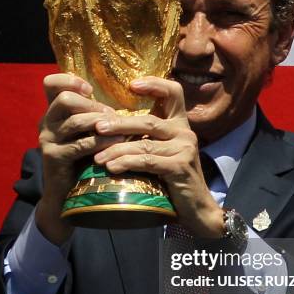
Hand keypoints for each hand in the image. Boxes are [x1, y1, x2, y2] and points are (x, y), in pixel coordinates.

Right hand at [36, 73, 123, 243]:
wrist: (67, 195)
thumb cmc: (84, 160)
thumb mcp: (87, 133)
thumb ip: (94, 115)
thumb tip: (122, 100)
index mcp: (53, 113)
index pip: (51, 83)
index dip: (70, 80)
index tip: (90, 89)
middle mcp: (46, 123)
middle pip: (65, 99)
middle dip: (93, 105)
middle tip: (112, 115)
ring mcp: (48, 140)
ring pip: (76, 121)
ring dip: (102, 123)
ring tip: (121, 128)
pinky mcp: (55, 157)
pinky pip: (81, 145)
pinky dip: (102, 142)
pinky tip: (117, 142)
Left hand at [94, 76, 224, 237]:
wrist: (197, 209)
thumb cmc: (174, 181)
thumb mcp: (162, 154)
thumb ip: (147, 139)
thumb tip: (110, 128)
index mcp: (180, 125)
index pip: (173, 92)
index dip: (154, 84)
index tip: (131, 85)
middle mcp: (185, 133)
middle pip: (149, 120)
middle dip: (119, 124)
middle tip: (96, 127)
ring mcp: (185, 149)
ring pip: (144, 143)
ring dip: (117, 149)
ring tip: (97, 157)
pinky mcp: (180, 166)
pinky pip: (147, 161)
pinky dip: (126, 163)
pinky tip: (111, 167)